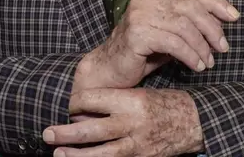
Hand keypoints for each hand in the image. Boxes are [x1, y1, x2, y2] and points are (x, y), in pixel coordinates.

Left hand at [43, 88, 203, 156]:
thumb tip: (83, 111)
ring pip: (100, 153)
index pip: (94, 100)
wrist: (195, 122)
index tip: (67, 105)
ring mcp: (137, 144)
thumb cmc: (166, 104)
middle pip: (92, 129)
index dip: (75, 102)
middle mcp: (133, 123)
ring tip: (58, 154)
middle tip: (47, 133)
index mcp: (132, 100)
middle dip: (67, 133)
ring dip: (76, 155)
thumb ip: (115, 102)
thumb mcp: (141, 93)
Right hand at [75, 0, 238, 90]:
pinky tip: (197, 66)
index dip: (216, 3)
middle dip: (212, 28)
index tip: (235, 17)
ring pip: (184, 26)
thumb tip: (220, 27)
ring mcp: (139, 15)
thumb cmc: (141, 55)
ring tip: (208, 63)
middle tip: (223, 48)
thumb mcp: (168, 36)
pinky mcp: (137, 34)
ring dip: (202, 46)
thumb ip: (188, 26)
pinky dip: (190, 55)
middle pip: (190, 7)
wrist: (108, 71)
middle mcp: (145, 0)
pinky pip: (174, 43)